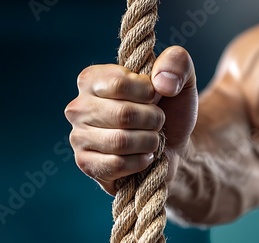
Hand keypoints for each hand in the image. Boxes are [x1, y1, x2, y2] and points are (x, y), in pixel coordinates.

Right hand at [64, 46, 197, 195]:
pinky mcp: (85, 163)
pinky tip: (143, 156)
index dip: (147, 93)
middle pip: (123, 115)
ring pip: (121, 142)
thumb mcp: (180, 78)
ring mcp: (78, 137)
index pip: (118, 83)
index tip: (155, 96)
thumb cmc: (169, 109)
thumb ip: (176, 62)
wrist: (172, 146)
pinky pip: (117, 164)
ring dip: (149, 142)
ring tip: (152, 139)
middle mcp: (78, 107)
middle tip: (157, 121)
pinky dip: (140, 162)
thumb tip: (161, 83)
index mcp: (92, 79)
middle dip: (153, 120)